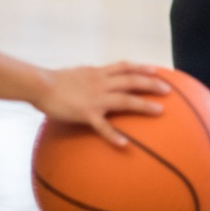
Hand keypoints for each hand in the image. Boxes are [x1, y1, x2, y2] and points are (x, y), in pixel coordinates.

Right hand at [36, 62, 170, 146]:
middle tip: (168, 90)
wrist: (41, 85)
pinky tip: (125, 144)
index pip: (125, 66)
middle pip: (131, 80)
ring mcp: (95, 98)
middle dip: (151, 84)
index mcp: (98, 72)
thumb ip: (92, 76)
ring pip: (124, 100)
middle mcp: (101, 82)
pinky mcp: (86, 113)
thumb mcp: (79, 73)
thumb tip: (100, 77)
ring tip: (159, 110)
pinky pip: (103, 126)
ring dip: (143, 105)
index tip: (157, 71)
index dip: (142, 68)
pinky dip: (114, 135)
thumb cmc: (56, 80)